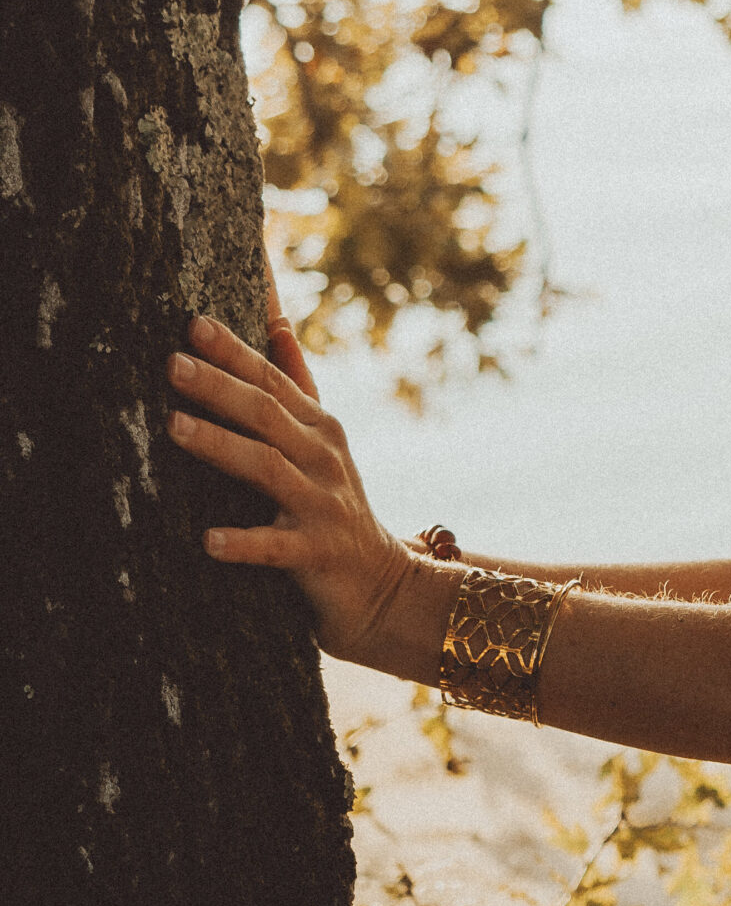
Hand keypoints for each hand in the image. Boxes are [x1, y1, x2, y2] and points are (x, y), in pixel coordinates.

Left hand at [167, 302, 431, 671]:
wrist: (382, 584)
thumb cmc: (336, 504)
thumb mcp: (323, 438)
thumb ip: (299, 381)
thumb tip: (278, 322)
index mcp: (320, 427)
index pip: (273, 381)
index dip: (236, 352)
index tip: (195, 325)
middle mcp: (323, 458)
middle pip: (267, 414)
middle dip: (220, 387)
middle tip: (173, 364)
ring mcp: (322, 505)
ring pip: (267, 468)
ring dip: (220, 445)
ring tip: (174, 426)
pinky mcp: (316, 554)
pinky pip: (275, 547)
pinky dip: (244, 542)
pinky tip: (209, 540)